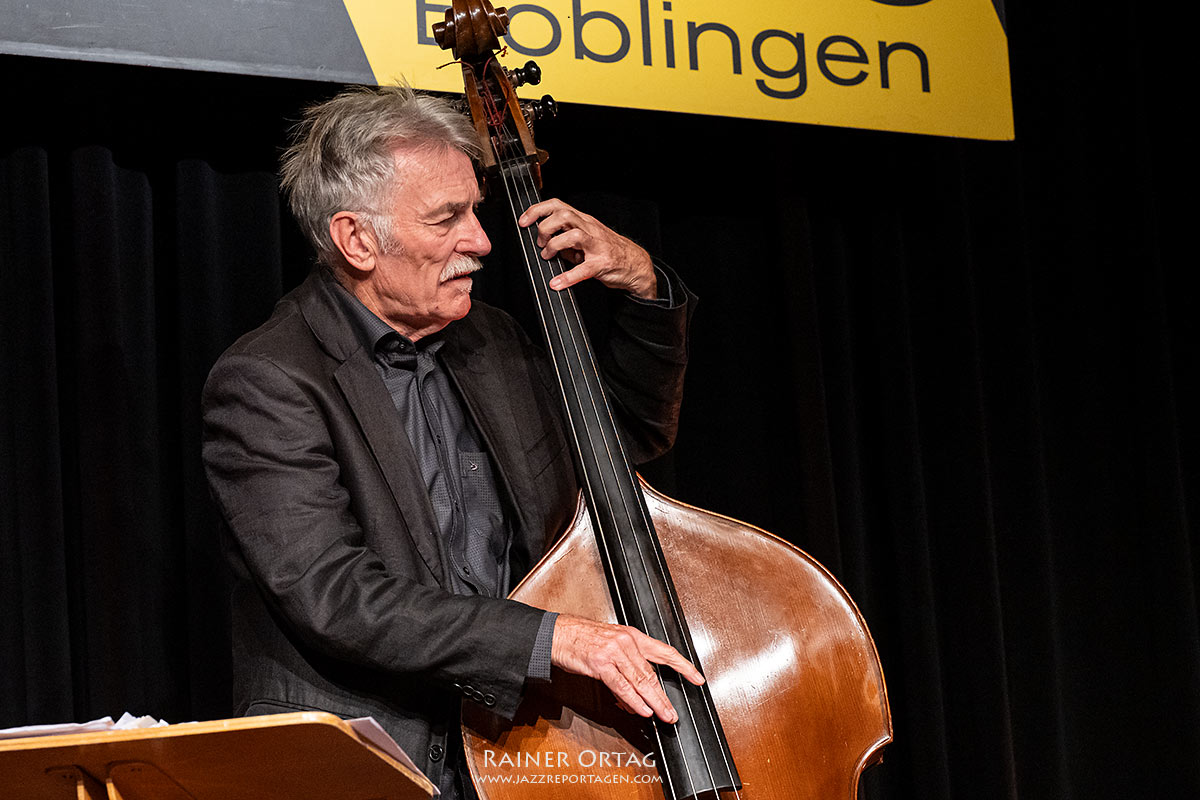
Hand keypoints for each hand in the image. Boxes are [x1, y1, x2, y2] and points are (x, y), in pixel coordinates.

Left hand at [517, 198, 657, 299]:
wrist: (635, 264)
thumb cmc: (608, 250)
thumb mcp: (585, 238)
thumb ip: (565, 238)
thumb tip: (544, 242)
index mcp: (583, 220)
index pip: (557, 205)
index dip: (537, 211)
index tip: (523, 222)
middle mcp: (590, 228)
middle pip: (563, 216)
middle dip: (545, 229)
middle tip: (541, 244)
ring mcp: (597, 245)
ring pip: (573, 235)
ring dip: (554, 246)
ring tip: (548, 257)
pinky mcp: (602, 263)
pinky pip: (584, 269)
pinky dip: (568, 277)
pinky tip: (557, 283)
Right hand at [550, 614, 704, 723]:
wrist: (557, 634)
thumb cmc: (581, 639)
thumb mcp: (609, 647)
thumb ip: (625, 669)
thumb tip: (636, 696)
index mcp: (632, 636)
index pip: (664, 651)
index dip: (683, 666)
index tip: (697, 678)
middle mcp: (627, 642)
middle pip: (652, 673)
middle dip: (665, 696)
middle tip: (674, 712)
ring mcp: (614, 652)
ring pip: (641, 681)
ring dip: (655, 701)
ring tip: (664, 715)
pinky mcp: (601, 663)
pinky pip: (622, 686)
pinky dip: (634, 700)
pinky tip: (643, 709)